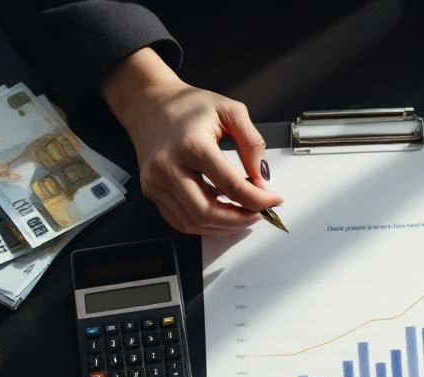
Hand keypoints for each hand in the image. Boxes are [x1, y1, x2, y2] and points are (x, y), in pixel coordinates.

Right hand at [101, 48, 282, 234]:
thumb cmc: (189, 105)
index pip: (230, 186)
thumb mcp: (230, 111)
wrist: (149, 103)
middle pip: (207, 212)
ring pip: (193, 223)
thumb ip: (252, 143)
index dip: (257, 199)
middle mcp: (169, 167)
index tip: (273, 200)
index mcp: (192, 145)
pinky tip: (218, 213)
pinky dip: (203, 224)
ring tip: (241, 214)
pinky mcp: (151, 191)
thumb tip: (261, 179)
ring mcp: (156, 182)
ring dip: (222, 226)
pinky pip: (179, 221)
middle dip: (239, 220)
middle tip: (257, 214)